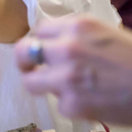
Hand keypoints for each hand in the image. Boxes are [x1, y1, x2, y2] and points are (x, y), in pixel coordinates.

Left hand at [15, 15, 131, 124]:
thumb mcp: (109, 35)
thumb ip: (78, 37)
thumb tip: (53, 43)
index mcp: (78, 26)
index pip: (39, 29)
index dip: (39, 41)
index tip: (41, 50)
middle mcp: (66, 48)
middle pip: (23, 51)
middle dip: (23, 61)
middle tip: (28, 68)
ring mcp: (65, 78)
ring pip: (31, 81)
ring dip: (41, 85)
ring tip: (60, 88)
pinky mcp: (71, 105)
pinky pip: (59, 103)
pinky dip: (71, 104)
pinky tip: (92, 101)